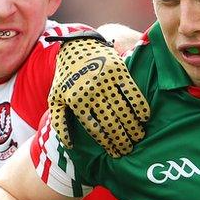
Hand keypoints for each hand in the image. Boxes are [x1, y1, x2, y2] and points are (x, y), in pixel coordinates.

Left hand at [46, 32, 149, 157]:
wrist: (76, 46)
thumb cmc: (66, 76)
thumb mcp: (55, 98)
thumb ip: (59, 122)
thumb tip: (70, 145)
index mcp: (76, 102)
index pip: (95, 129)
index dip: (107, 143)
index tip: (115, 152)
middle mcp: (91, 92)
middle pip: (111, 123)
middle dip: (122, 139)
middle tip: (129, 148)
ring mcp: (105, 81)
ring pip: (123, 110)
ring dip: (133, 126)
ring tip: (138, 136)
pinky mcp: (118, 70)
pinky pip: (132, 92)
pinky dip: (140, 106)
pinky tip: (144, 117)